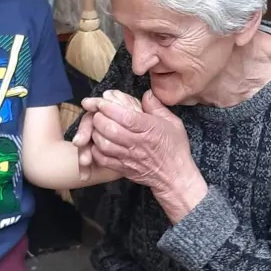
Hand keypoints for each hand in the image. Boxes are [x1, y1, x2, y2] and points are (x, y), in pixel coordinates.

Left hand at [81, 90, 206, 215]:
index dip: (109, 107)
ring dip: (95, 132)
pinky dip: (96, 149)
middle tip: (98, 112)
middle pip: (110, 129)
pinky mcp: (122, 168)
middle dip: (99, 117)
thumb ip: (157, 107)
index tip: (102, 101)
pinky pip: (102, 159)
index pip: (125, 116)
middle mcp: (137, 143)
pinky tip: (98, 142)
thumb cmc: (175, 148)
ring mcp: (128, 157)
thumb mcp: (173, 123)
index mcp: (150, 129)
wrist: (175, 177)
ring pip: (103, 144)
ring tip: (96, 126)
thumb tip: (145, 94)